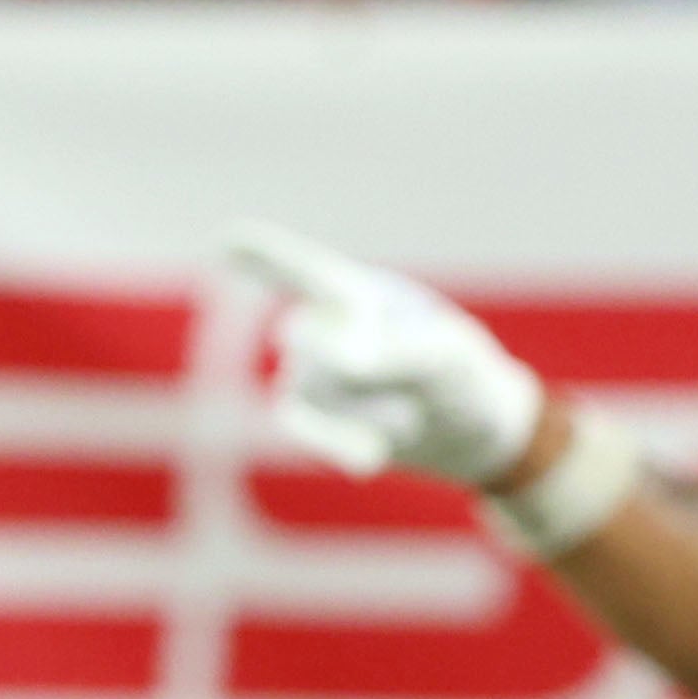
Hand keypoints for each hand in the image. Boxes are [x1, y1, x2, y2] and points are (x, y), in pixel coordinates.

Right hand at [233, 220, 549, 490]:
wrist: (470, 436)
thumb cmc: (466, 380)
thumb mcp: (446, 361)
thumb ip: (393, 354)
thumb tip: (337, 359)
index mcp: (359, 293)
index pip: (304, 274)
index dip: (265, 257)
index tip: (227, 238)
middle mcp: (325, 325)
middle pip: (313, 347)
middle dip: (365, 377)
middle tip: (418, 393)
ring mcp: (313, 372)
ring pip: (311, 392)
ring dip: (368, 410)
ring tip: (412, 415)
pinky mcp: (314, 415)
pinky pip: (302, 426)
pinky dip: (336, 442)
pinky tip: (370, 460)